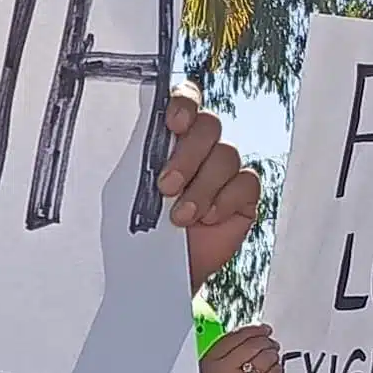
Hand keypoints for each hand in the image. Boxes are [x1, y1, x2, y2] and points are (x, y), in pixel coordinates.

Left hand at [156, 94, 259, 290]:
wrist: (157, 272)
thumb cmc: (137, 228)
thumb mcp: (126, 189)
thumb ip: (139, 156)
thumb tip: (144, 126)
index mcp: (169, 137)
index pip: (186, 100)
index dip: (185, 104)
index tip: (174, 124)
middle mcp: (201, 147)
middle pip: (209, 125)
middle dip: (188, 155)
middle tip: (167, 187)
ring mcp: (224, 169)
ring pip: (226, 155)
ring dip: (201, 187)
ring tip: (180, 218)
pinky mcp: (243, 194)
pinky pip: (245, 182)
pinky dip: (224, 200)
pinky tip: (207, 219)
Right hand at [198, 322, 277, 372]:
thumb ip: (224, 356)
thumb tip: (251, 337)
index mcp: (209, 363)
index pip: (234, 337)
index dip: (251, 330)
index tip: (261, 329)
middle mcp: (224, 370)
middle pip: (252, 344)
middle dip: (265, 341)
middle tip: (271, 342)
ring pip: (265, 356)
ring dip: (272, 354)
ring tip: (272, 357)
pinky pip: (274, 372)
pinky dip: (277, 369)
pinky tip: (273, 372)